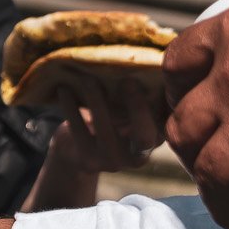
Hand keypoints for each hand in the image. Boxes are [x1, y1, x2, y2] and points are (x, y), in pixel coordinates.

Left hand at [22, 84, 164, 211]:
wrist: (76, 150)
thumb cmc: (110, 120)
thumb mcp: (128, 110)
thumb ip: (141, 95)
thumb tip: (146, 65)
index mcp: (155, 139)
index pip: (164, 126)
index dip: (158, 105)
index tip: (146, 80)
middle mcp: (138, 157)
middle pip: (143, 136)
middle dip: (137, 108)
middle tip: (127, 80)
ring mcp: (113, 163)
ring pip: (106, 132)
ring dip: (97, 102)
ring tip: (88, 79)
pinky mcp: (88, 162)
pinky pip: (79, 132)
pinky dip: (71, 109)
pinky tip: (64, 90)